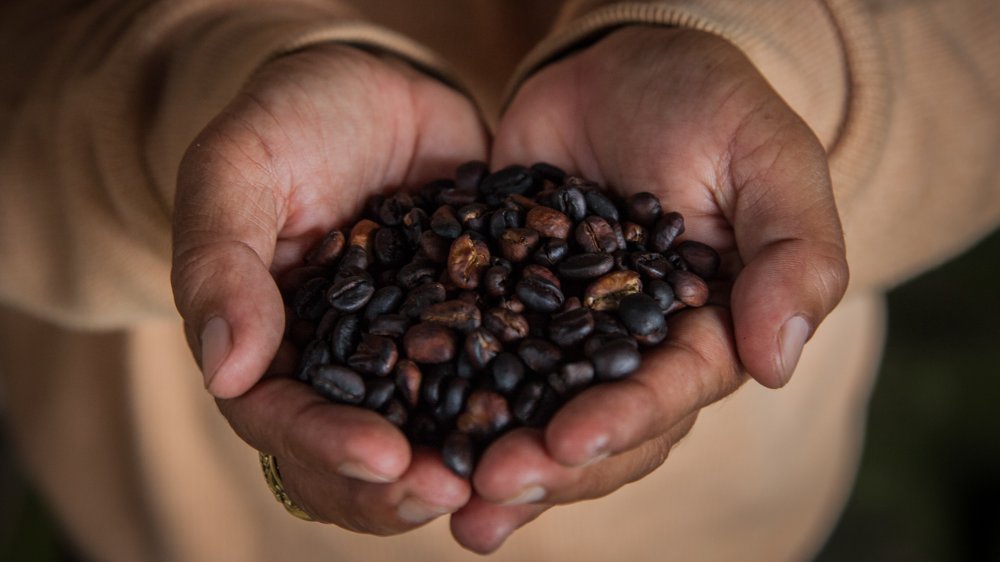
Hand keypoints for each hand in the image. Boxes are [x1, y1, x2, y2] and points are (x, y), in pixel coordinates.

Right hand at [171, 45, 487, 532]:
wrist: (376, 87)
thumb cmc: (289, 122)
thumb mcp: (237, 172)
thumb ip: (220, 265)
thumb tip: (225, 374)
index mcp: (268, 348)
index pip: (281, 421)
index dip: (327, 448)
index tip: (385, 459)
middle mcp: (342, 368)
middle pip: (357, 458)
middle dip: (401, 486)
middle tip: (456, 490)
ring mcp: (411, 354)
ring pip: (429, 436)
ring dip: (465, 464)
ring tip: (513, 472)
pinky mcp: (471, 327)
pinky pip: (495, 378)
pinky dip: (523, 403)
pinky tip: (563, 411)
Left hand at [450, 27, 848, 551]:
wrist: (623, 64)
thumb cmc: (711, 104)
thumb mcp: (770, 160)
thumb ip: (794, 254)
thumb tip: (777, 362)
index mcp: (705, 331)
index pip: (669, 390)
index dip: (622, 421)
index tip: (569, 440)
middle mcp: (633, 349)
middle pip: (597, 426)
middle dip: (548, 462)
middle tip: (489, 487)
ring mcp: (566, 333)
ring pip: (534, 412)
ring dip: (495, 458)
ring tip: (446, 498)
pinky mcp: (507, 304)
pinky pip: (478, 358)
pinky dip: (448, 397)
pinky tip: (411, 436)